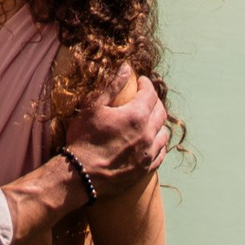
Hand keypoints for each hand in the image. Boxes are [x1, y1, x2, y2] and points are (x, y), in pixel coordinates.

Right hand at [56, 72, 166, 194]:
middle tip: (145, 97)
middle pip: (160, 112)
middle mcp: (147, 134)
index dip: (147, 84)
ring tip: (149, 119)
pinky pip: (161, 153)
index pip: (150, 94)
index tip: (141, 81)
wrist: (81, 175)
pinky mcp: (145, 169)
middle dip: (154, 101)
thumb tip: (126, 68)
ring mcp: (148, 153)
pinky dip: (159, 143)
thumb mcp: (93, 107)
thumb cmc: (84, 138)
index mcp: (136, 116)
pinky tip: (152, 141)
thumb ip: (113, 86)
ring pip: (163, 133)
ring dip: (158, 122)